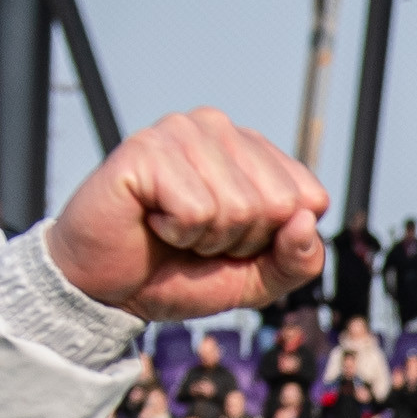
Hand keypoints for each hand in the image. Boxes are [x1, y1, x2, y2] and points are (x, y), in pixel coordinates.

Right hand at [46, 110, 328, 320]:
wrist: (106, 289)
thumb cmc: (178, 272)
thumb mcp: (255, 279)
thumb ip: (297, 261)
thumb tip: (306, 222)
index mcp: (253, 149)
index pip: (310, 198)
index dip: (274, 240)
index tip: (232, 241)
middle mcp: (220, 128)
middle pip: (278, 204)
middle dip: (241, 240)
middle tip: (197, 238)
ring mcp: (182, 131)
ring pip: (239, 207)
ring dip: (206, 239)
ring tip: (173, 229)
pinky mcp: (147, 148)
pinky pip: (198, 210)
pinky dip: (178, 233)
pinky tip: (152, 220)